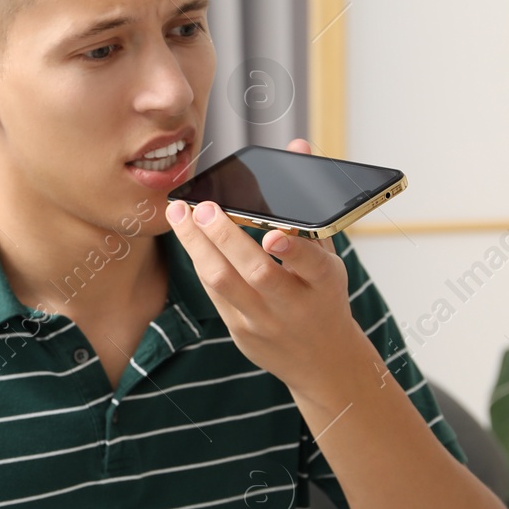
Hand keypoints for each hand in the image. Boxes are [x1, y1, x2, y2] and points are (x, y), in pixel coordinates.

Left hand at [164, 137, 359, 392]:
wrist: (321, 362)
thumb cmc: (323, 295)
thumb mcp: (329, 254)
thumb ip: (308, 203)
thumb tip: (298, 146)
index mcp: (325, 284)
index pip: (313, 266)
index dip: (294, 250)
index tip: (274, 234)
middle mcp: (294, 306)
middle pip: (257, 272)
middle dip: (226, 238)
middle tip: (204, 207)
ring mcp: (265, 322)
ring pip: (225, 284)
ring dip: (198, 246)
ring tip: (179, 215)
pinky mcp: (241, 333)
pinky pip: (214, 294)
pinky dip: (200, 262)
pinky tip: (188, 237)